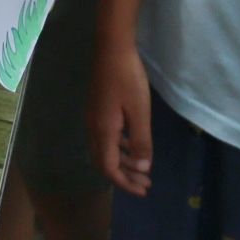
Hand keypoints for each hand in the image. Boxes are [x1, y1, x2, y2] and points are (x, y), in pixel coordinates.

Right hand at [87, 30, 152, 193]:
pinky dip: (119, 148)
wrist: (112, 48)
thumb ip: (141, 141)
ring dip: (123, 162)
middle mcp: (94, 128)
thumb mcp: (140, 111)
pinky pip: (106, 138)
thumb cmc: (128, 79)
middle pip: (104, 161)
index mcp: (104, 131)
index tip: (143, 191)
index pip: (109, 167)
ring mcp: (94, 118)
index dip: (125, 183)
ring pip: (105, 150)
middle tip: (146, 184)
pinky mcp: (98, 109)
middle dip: (124, 176)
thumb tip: (142, 169)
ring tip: (142, 169)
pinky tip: (133, 144)